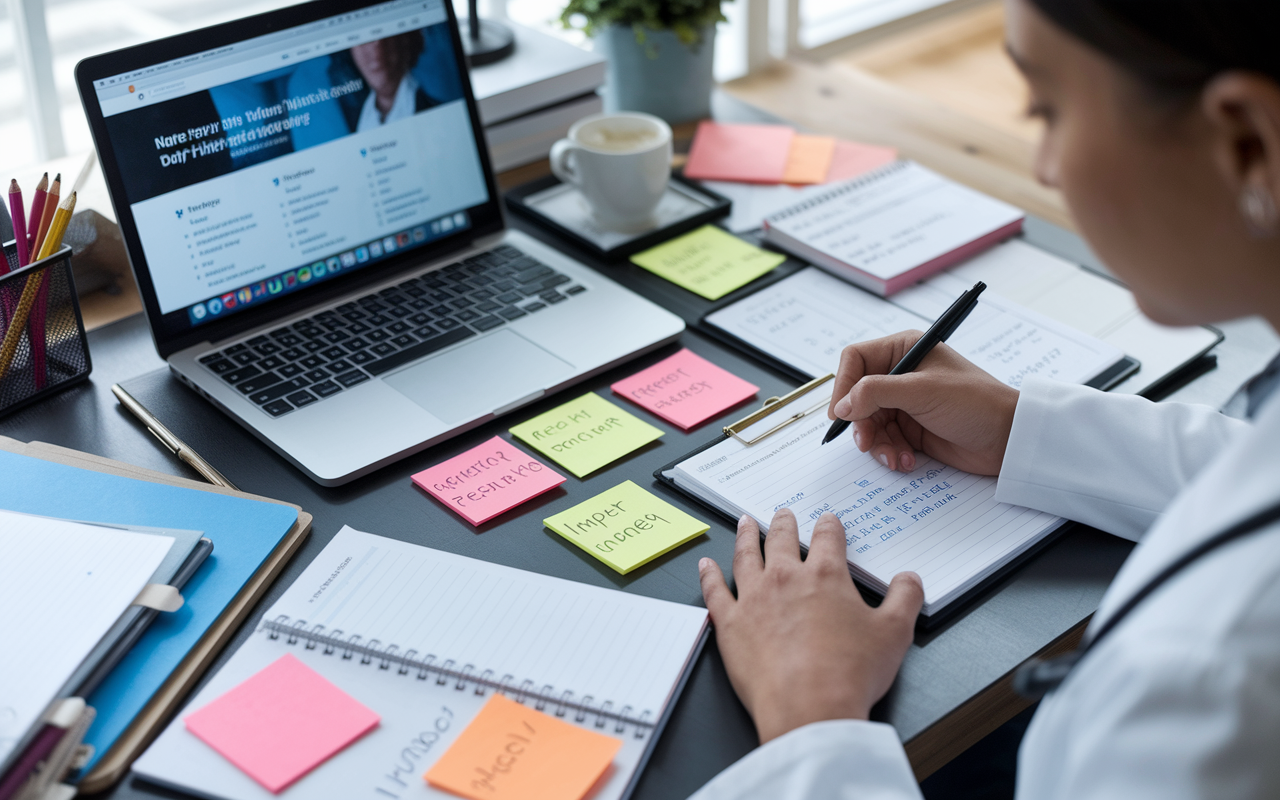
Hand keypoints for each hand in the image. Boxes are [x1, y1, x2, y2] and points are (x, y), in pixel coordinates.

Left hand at [699, 510, 922, 743]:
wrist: (809, 708)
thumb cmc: (851, 673)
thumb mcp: (895, 634)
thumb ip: (904, 598)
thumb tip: (909, 578)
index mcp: (825, 576)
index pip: (828, 538)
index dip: (829, 526)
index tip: (828, 521)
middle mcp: (785, 579)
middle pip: (781, 540)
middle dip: (783, 524)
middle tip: (783, 514)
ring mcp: (754, 599)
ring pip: (745, 556)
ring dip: (745, 536)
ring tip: (745, 523)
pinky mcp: (730, 624)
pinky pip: (714, 591)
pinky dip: (708, 575)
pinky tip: (705, 565)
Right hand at [827, 330, 1018, 474]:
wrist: (1009, 438)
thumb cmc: (976, 403)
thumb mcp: (922, 391)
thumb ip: (876, 393)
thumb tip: (842, 406)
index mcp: (903, 350)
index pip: (854, 360)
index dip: (843, 385)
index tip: (841, 413)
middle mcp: (900, 375)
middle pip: (856, 396)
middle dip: (861, 423)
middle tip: (867, 442)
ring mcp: (905, 403)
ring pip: (867, 423)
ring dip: (877, 443)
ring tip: (895, 456)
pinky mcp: (911, 429)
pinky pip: (884, 441)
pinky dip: (890, 452)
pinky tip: (907, 460)